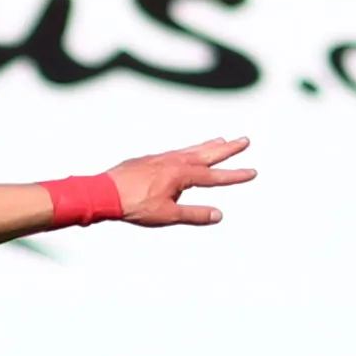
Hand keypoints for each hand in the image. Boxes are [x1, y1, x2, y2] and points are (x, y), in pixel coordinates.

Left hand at [111, 138, 255, 226]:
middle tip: (245, 140)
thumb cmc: (133, 205)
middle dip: (227, 149)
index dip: (235, 176)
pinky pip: (174, 152)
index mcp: (182, 175)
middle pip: (207, 154)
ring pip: (190, 150)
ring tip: (221, 140)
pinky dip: (187, 150)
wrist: (102, 193)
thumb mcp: (167, 215)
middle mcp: (174, 162)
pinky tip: (187, 152)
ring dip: (207, 145)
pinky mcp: (148, 160)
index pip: (215, 176)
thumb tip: (218, 215)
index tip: (253, 172)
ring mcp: (160, 158)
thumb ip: (194, 214)